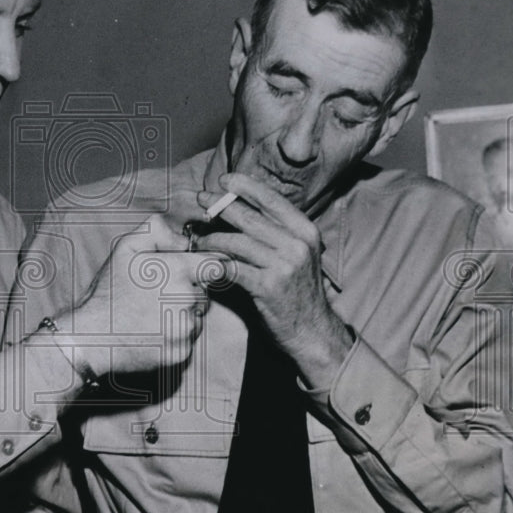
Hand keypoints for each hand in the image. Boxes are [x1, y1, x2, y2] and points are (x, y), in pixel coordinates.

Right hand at [69, 214, 227, 375]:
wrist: (92, 336)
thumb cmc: (109, 291)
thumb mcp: (125, 247)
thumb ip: (157, 231)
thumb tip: (184, 239)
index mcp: (178, 271)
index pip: (217, 266)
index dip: (206, 266)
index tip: (196, 271)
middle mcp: (187, 300)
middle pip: (206, 291)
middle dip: (189, 290)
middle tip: (159, 293)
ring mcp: (185, 329)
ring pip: (199, 316)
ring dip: (184, 312)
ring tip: (153, 312)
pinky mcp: (181, 353)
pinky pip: (190, 339)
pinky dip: (176, 334)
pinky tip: (153, 330)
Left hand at [195, 173, 352, 387]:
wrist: (313, 331)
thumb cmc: (298, 292)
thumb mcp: (297, 255)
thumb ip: (275, 234)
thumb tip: (239, 211)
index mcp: (305, 231)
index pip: (272, 200)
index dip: (246, 186)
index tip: (225, 180)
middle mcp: (297, 244)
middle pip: (250, 217)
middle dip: (221, 206)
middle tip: (201, 200)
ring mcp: (284, 265)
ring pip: (237, 241)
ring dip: (212, 238)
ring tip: (199, 239)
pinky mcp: (268, 286)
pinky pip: (232, 268)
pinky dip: (214, 264)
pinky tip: (204, 264)